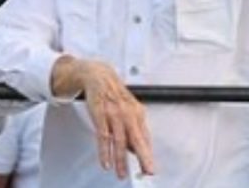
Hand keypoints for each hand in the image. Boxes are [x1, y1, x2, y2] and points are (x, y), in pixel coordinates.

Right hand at [77, 60, 153, 178]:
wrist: (98, 76)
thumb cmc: (114, 94)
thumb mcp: (128, 109)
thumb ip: (133, 129)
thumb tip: (135, 148)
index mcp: (137, 112)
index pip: (145, 137)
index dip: (148, 154)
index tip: (150, 168)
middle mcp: (128, 113)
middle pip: (136, 139)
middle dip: (143, 157)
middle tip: (148, 170)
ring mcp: (114, 114)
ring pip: (119, 141)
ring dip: (121, 160)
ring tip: (122, 173)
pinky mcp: (100, 115)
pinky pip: (103, 136)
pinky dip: (105, 151)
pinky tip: (106, 162)